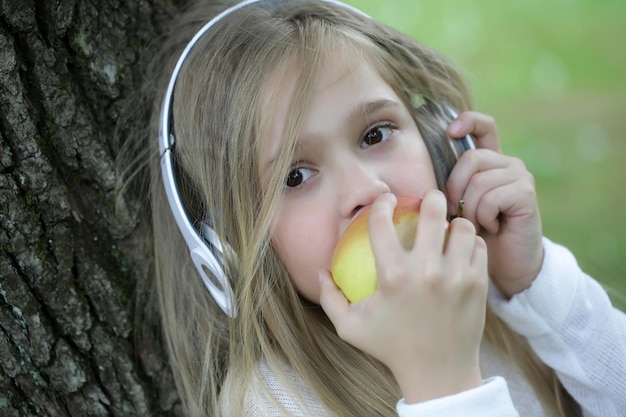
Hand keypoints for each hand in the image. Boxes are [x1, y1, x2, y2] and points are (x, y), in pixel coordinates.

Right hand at [320, 191, 487, 402]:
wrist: (439, 374)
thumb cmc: (391, 348)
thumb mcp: (350, 327)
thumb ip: (329, 298)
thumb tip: (321, 270)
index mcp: (392, 277)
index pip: (381, 222)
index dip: (380, 203)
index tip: (385, 201)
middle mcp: (426, 271)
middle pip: (433, 211)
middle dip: (430, 198)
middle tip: (427, 200)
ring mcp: (457, 277)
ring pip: (462, 227)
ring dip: (452, 224)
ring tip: (446, 229)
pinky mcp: (478, 284)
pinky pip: (478, 247)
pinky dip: (470, 244)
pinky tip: (460, 250)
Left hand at [446, 112, 543, 296]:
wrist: (507, 264)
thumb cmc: (475, 236)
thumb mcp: (456, 207)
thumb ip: (448, 186)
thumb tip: (420, 174)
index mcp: (490, 162)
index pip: (484, 126)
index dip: (468, 121)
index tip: (450, 130)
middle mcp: (507, 164)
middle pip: (471, 158)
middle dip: (455, 189)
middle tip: (458, 213)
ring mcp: (520, 176)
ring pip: (478, 181)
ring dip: (470, 209)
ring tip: (478, 224)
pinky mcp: (526, 193)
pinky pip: (490, 197)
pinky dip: (483, 216)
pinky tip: (492, 227)